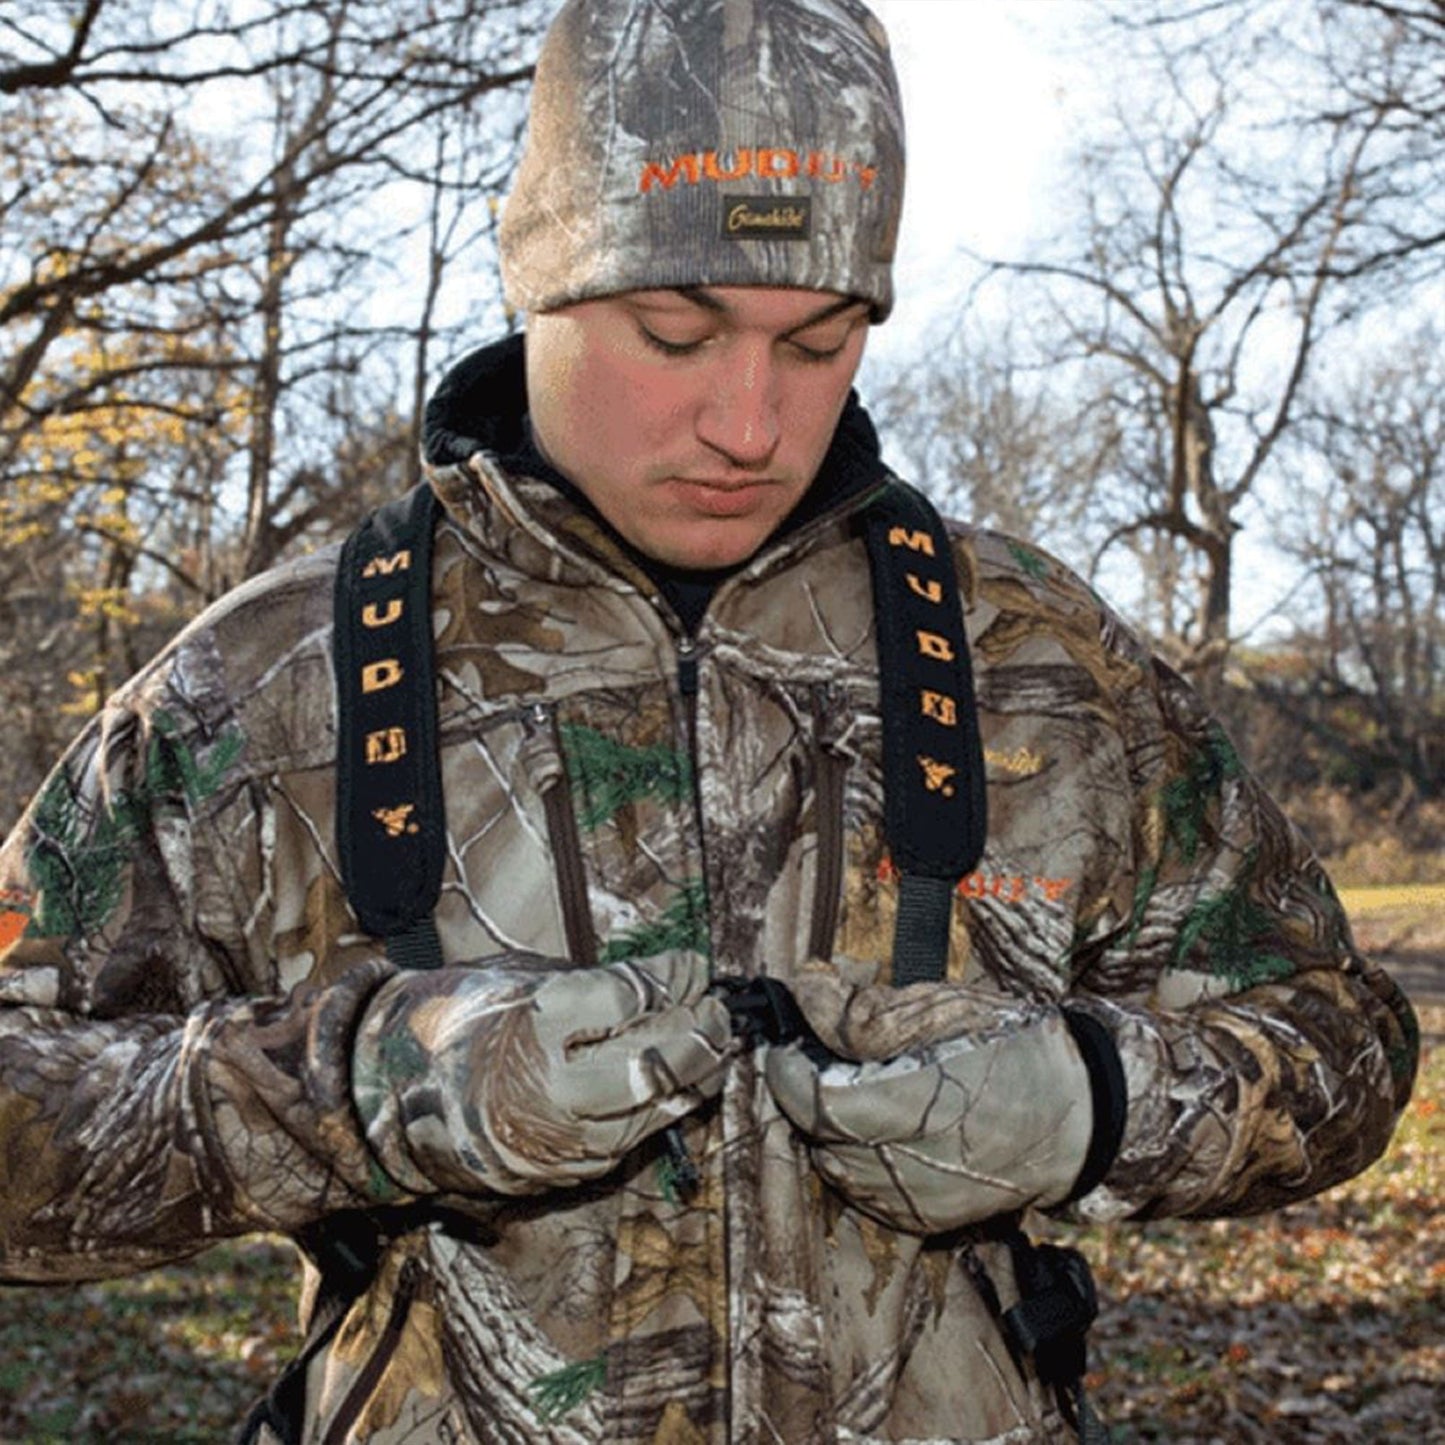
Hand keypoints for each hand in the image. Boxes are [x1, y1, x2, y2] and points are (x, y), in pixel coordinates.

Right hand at [352, 950, 731, 1195]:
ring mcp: (560, 1135)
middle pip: (654, 1059)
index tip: (694, 964)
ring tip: (719, 1044)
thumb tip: (657, 982)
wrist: (388, 1099)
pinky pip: (633, 1139)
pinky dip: (666, 1109)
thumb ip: (585, 985)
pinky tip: (687, 1085)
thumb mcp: (514, 979)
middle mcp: (552, 1084)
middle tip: (721, 1008)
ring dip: (697, 1074)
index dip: (672, 979)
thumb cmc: (456, 1021)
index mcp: (535, 1022)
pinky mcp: (565, 1172)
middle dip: (699, 1031)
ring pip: (653, 1106)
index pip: (629, 997)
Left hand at [764, 969, 1093, 1232]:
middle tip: (817, 1053)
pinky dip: (853, 1154)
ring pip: (831, 1164)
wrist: (1079, 1114)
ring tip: (853, 1085)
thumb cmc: (1013, 1047)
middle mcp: (907, 1169)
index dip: (787, 1067)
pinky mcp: (920, 1221)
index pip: (812, 1099)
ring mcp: (913, 1203)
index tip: (784, 1039)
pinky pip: (860, 1189)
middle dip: (804, 1091)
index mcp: (913, 1108)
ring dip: (826, 1124)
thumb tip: (803, 990)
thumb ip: (860, 1008)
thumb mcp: (941, 1009)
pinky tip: (878, 1122)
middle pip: (816, 1134)